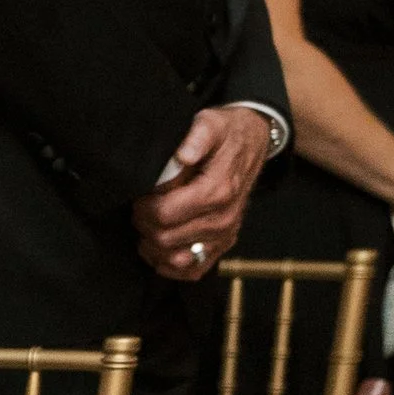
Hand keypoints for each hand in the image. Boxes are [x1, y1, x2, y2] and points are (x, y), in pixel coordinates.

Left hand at [135, 105, 273, 279]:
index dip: (143, 207)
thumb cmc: (226, 134)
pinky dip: (171, 265)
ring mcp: (224, 235)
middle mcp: (223, 219)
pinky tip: (162, 246)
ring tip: (150, 224)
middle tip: (142, 206)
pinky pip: (192, 271)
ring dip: (154, 246)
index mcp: (217, 191)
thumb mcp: (211, 123)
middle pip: (165, 239)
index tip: (141, 194)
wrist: (253, 144)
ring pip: (175, 260)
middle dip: (144, 224)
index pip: (164, 215)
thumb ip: (196, 137)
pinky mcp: (223, 245)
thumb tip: (182, 154)